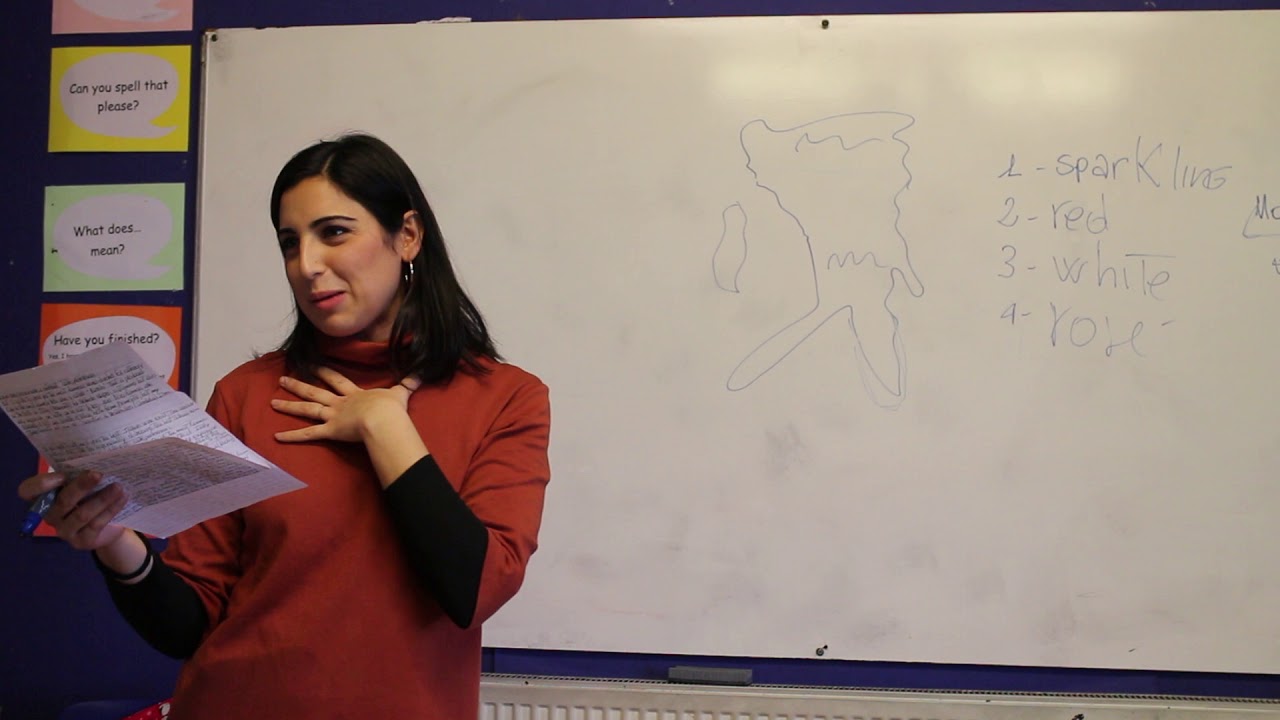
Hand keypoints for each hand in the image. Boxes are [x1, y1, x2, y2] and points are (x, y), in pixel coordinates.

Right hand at [17, 471, 127, 550]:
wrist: (109, 526)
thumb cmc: (92, 497)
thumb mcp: (84, 484)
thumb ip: (80, 474)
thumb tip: (96, 458)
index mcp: (44, 497)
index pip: (27, 491)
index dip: (41, 484)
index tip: (63, 475)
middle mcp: (50, 515)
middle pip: (63, 501)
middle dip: (82, 486)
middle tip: (99, 473)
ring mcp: (64, 531)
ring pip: (82, 514)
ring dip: (102, 499)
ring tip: (118, 487)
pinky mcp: (81, 541)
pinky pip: (96, 524)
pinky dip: (111, 509)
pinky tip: (123, 498)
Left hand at [273, 367, 421, 443]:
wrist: (384, 419)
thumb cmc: (391, 408)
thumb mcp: (401, 393)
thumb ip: (410, 383)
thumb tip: (423, 372)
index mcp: (355, 394)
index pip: (337, 380)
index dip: (324, 372)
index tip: (313, 364)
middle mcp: (340, 403)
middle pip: (316, 392)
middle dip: (299, 385)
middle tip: (283, 379)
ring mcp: (333, 416)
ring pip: (307, 410)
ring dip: (289, 406)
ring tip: (272, 402)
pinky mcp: (330, 431)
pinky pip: (308, 435)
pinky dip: (292, 436)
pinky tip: (276, 436)